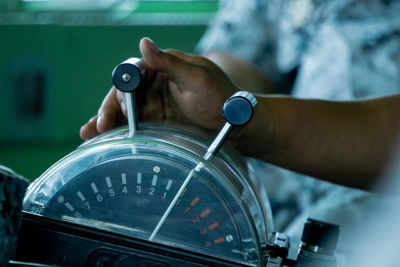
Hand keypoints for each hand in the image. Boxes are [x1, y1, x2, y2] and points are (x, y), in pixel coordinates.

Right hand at [80, 37, 238, 139]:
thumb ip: (169, 63)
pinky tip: (103, 139)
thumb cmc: (221, 97)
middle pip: (125, 94)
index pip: (134, 74)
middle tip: (99, 127)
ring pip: (125, 111)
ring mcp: (155, 103)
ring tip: (89, 136)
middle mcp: (155, 83)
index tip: (117, 105)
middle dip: (109, 109)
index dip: (122, 89)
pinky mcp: (157, 120)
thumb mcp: (197, 78)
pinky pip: (134, 125)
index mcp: (164, 66)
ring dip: (107, 121)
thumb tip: (143, 42)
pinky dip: (119, 131)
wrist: (236, 124)